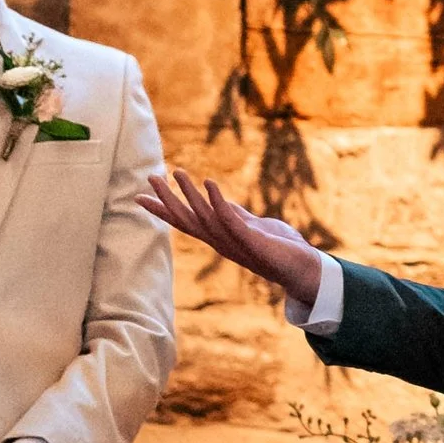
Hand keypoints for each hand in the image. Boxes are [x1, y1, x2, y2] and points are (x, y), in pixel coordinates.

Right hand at [142, 168, 328, 319]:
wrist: (304, 271)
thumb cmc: (279, 249)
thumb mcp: (252, 227)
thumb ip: (236, 216)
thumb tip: (221, 202)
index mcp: (219, 238)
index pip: (184, 222)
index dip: (161, 210)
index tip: (139, 196)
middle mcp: (221, 242)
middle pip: (186, 220)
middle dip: (167, 199)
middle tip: (150, 177)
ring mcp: (234, 243)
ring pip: (204, 217)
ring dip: (189, 194)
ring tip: (177, 171)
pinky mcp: (252, 241)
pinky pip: (231, 219)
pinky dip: (218, 201)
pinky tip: (209, 182)